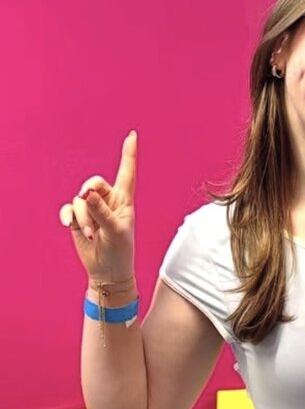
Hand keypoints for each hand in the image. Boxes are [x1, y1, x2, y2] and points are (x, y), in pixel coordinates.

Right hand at [59, 130, 136, 281]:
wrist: (107, 272)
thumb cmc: (119, 252)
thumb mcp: (115, 231)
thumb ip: (102, 211)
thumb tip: (86, 194)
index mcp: (124, 200)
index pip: (127, 173)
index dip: (129, 154)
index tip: (132, 135)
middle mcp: (108, 201)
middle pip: (94, 183)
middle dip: (89, 195)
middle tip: (89, 206)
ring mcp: (92, 210)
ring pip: (80, 200)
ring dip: (83, 218)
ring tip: (90, 235)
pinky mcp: (78, 219)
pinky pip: (68, 208)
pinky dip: (68, 216)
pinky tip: (69, 225)